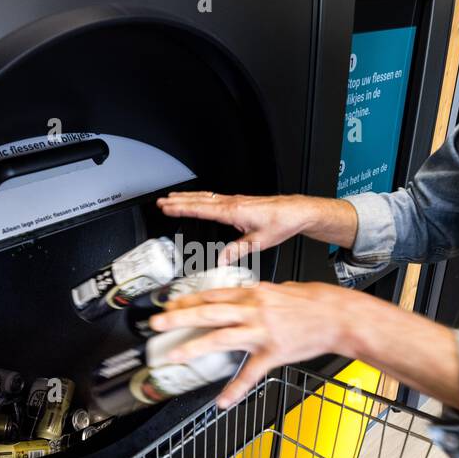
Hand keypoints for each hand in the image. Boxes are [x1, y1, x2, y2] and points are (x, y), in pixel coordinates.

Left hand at [148, 281, 369, 407]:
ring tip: (174, 355)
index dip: (188, 299)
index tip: (169, 303)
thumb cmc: (315, 302)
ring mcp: (262, 332)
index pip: (213, 294)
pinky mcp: (273, 353)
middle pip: (208, 312)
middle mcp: (254, 310)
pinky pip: (250, 373)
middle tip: (157, 323)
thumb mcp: (282, 289)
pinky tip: (221, 400)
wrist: (339, 316)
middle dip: (179, 317)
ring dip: (194, 346)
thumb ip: (259, 295)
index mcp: (254, 294)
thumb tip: (244, 298)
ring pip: (220, 338)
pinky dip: (234, 389)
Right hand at [156, 192, 357, 263]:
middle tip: (161, 201)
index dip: (181, 208)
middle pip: (199, 199)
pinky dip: (201, 197)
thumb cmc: (282, 222)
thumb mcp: (259, 242)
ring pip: (206, 196)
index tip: (166, 207)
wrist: (297, 211)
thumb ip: (237, 251)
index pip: (201, 208)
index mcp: (234, 211)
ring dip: (188, 197)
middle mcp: (233, 203)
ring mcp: (236, 200)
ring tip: (173, 198)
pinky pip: (214, 197)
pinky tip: (198, 199)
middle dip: (178, 200)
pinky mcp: (240, 202)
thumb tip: (221, 260)